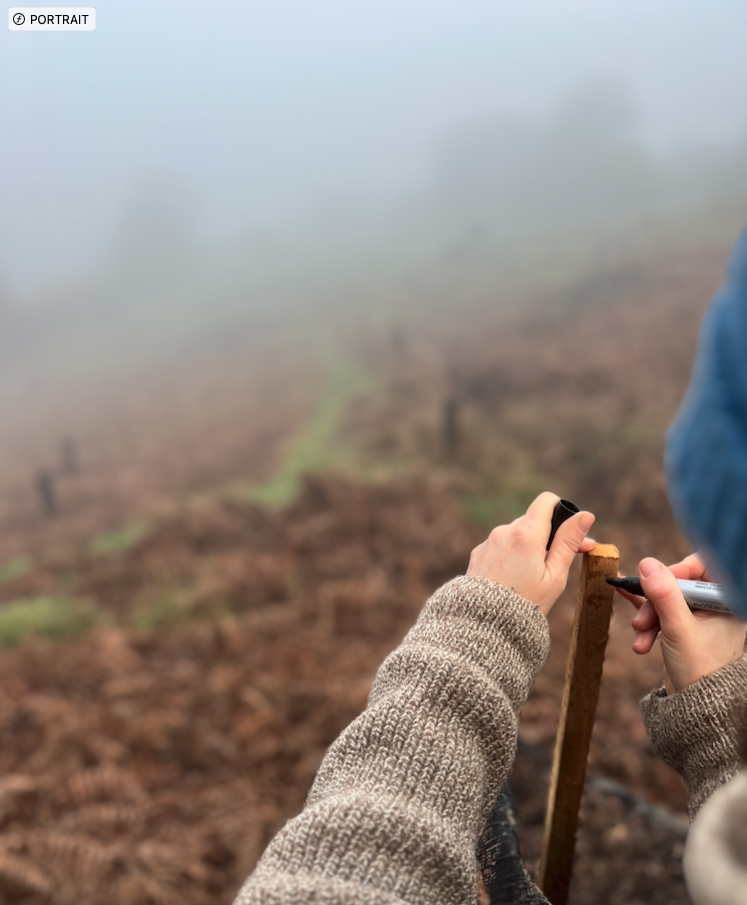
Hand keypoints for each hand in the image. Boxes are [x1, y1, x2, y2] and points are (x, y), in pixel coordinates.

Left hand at [466, 491, 595, 615]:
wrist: (484, 625)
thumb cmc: (525, 604)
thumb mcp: (555, 576)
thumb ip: (569, 543)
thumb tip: (585, 515)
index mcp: (526, 534)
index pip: (546, 501)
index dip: (562, 511)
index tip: (570, 533)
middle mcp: (504, 531)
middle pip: (533, 520)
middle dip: (549, 535)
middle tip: (562, 562)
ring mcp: (489, 542)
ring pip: (517, 534)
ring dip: (529, 547)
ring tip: (534, 577)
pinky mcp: (478, 553)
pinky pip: (501, 546)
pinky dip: (511, 556)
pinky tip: (513, 580)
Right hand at [620, 554, 746, 693]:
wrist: (696, 708)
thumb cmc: (699, 670)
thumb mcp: (678, 629)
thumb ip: (663, 595)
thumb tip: (647, 563)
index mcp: (725, 601)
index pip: (703, 567)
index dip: (677, 571)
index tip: (655, 583)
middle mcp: (714, 605)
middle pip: (678, 583)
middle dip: (655, 603)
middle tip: (642, 623)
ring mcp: (697, 616)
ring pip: (666, 599)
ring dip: (648, 617)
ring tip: (640, 639)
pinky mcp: (683, 626)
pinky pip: (661, 610)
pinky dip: (647, 617)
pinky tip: (628, 611)